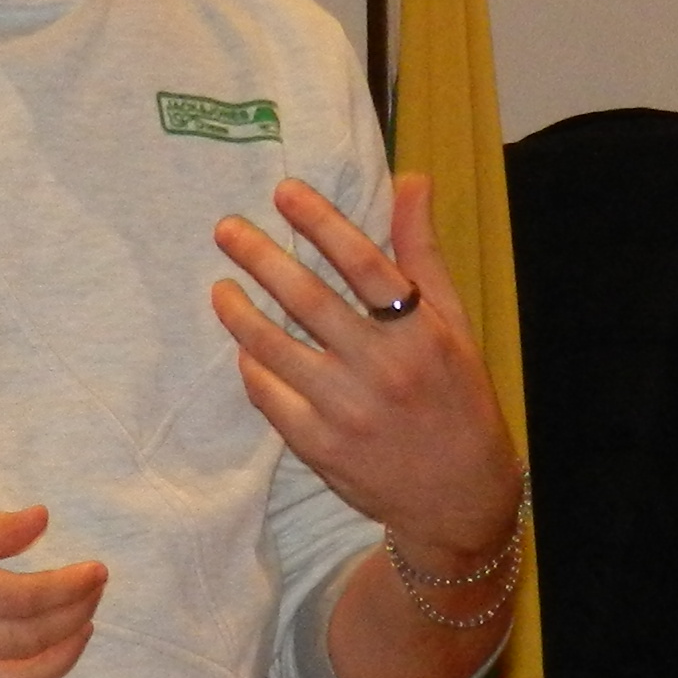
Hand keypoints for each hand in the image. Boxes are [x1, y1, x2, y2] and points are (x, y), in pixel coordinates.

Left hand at [210, 175, 520, 567]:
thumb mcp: (454, 324)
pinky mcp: (319, 446)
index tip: (283, 192)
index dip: (321, 221)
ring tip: (220, 287)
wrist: (457, 496)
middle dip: (260, 257)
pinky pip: (269, 395)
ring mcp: (347, 410)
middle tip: (226, 229)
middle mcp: (383, 368)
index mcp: (421, 332)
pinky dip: (251, 366)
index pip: (364, 262)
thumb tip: (411, 180)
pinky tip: (242, 345)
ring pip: (275, 348)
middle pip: (308, 299)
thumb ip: (423, 254)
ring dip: (239, 312)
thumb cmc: (456, 397)